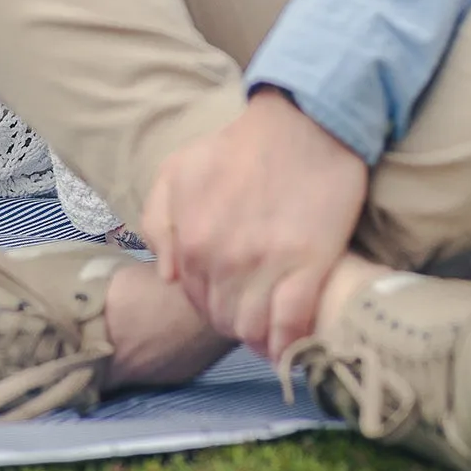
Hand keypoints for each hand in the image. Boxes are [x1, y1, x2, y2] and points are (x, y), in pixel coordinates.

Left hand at [139, 90, 369, 359]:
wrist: (301, 126)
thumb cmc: (236, 148)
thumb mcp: (177, 171)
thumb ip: (159, 222)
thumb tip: (168, 275)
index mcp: (192, 239)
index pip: (193, 298)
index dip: (208, 304)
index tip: (225, 300)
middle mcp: (225, 259)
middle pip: (223, 319)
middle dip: (233, 321)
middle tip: (249, 313)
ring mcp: (268, 266)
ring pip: (254, 330)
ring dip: (260, 337)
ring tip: (270, 330)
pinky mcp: (310, 267)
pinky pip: (293, 326)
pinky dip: (289, 343)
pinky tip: (291, 343)